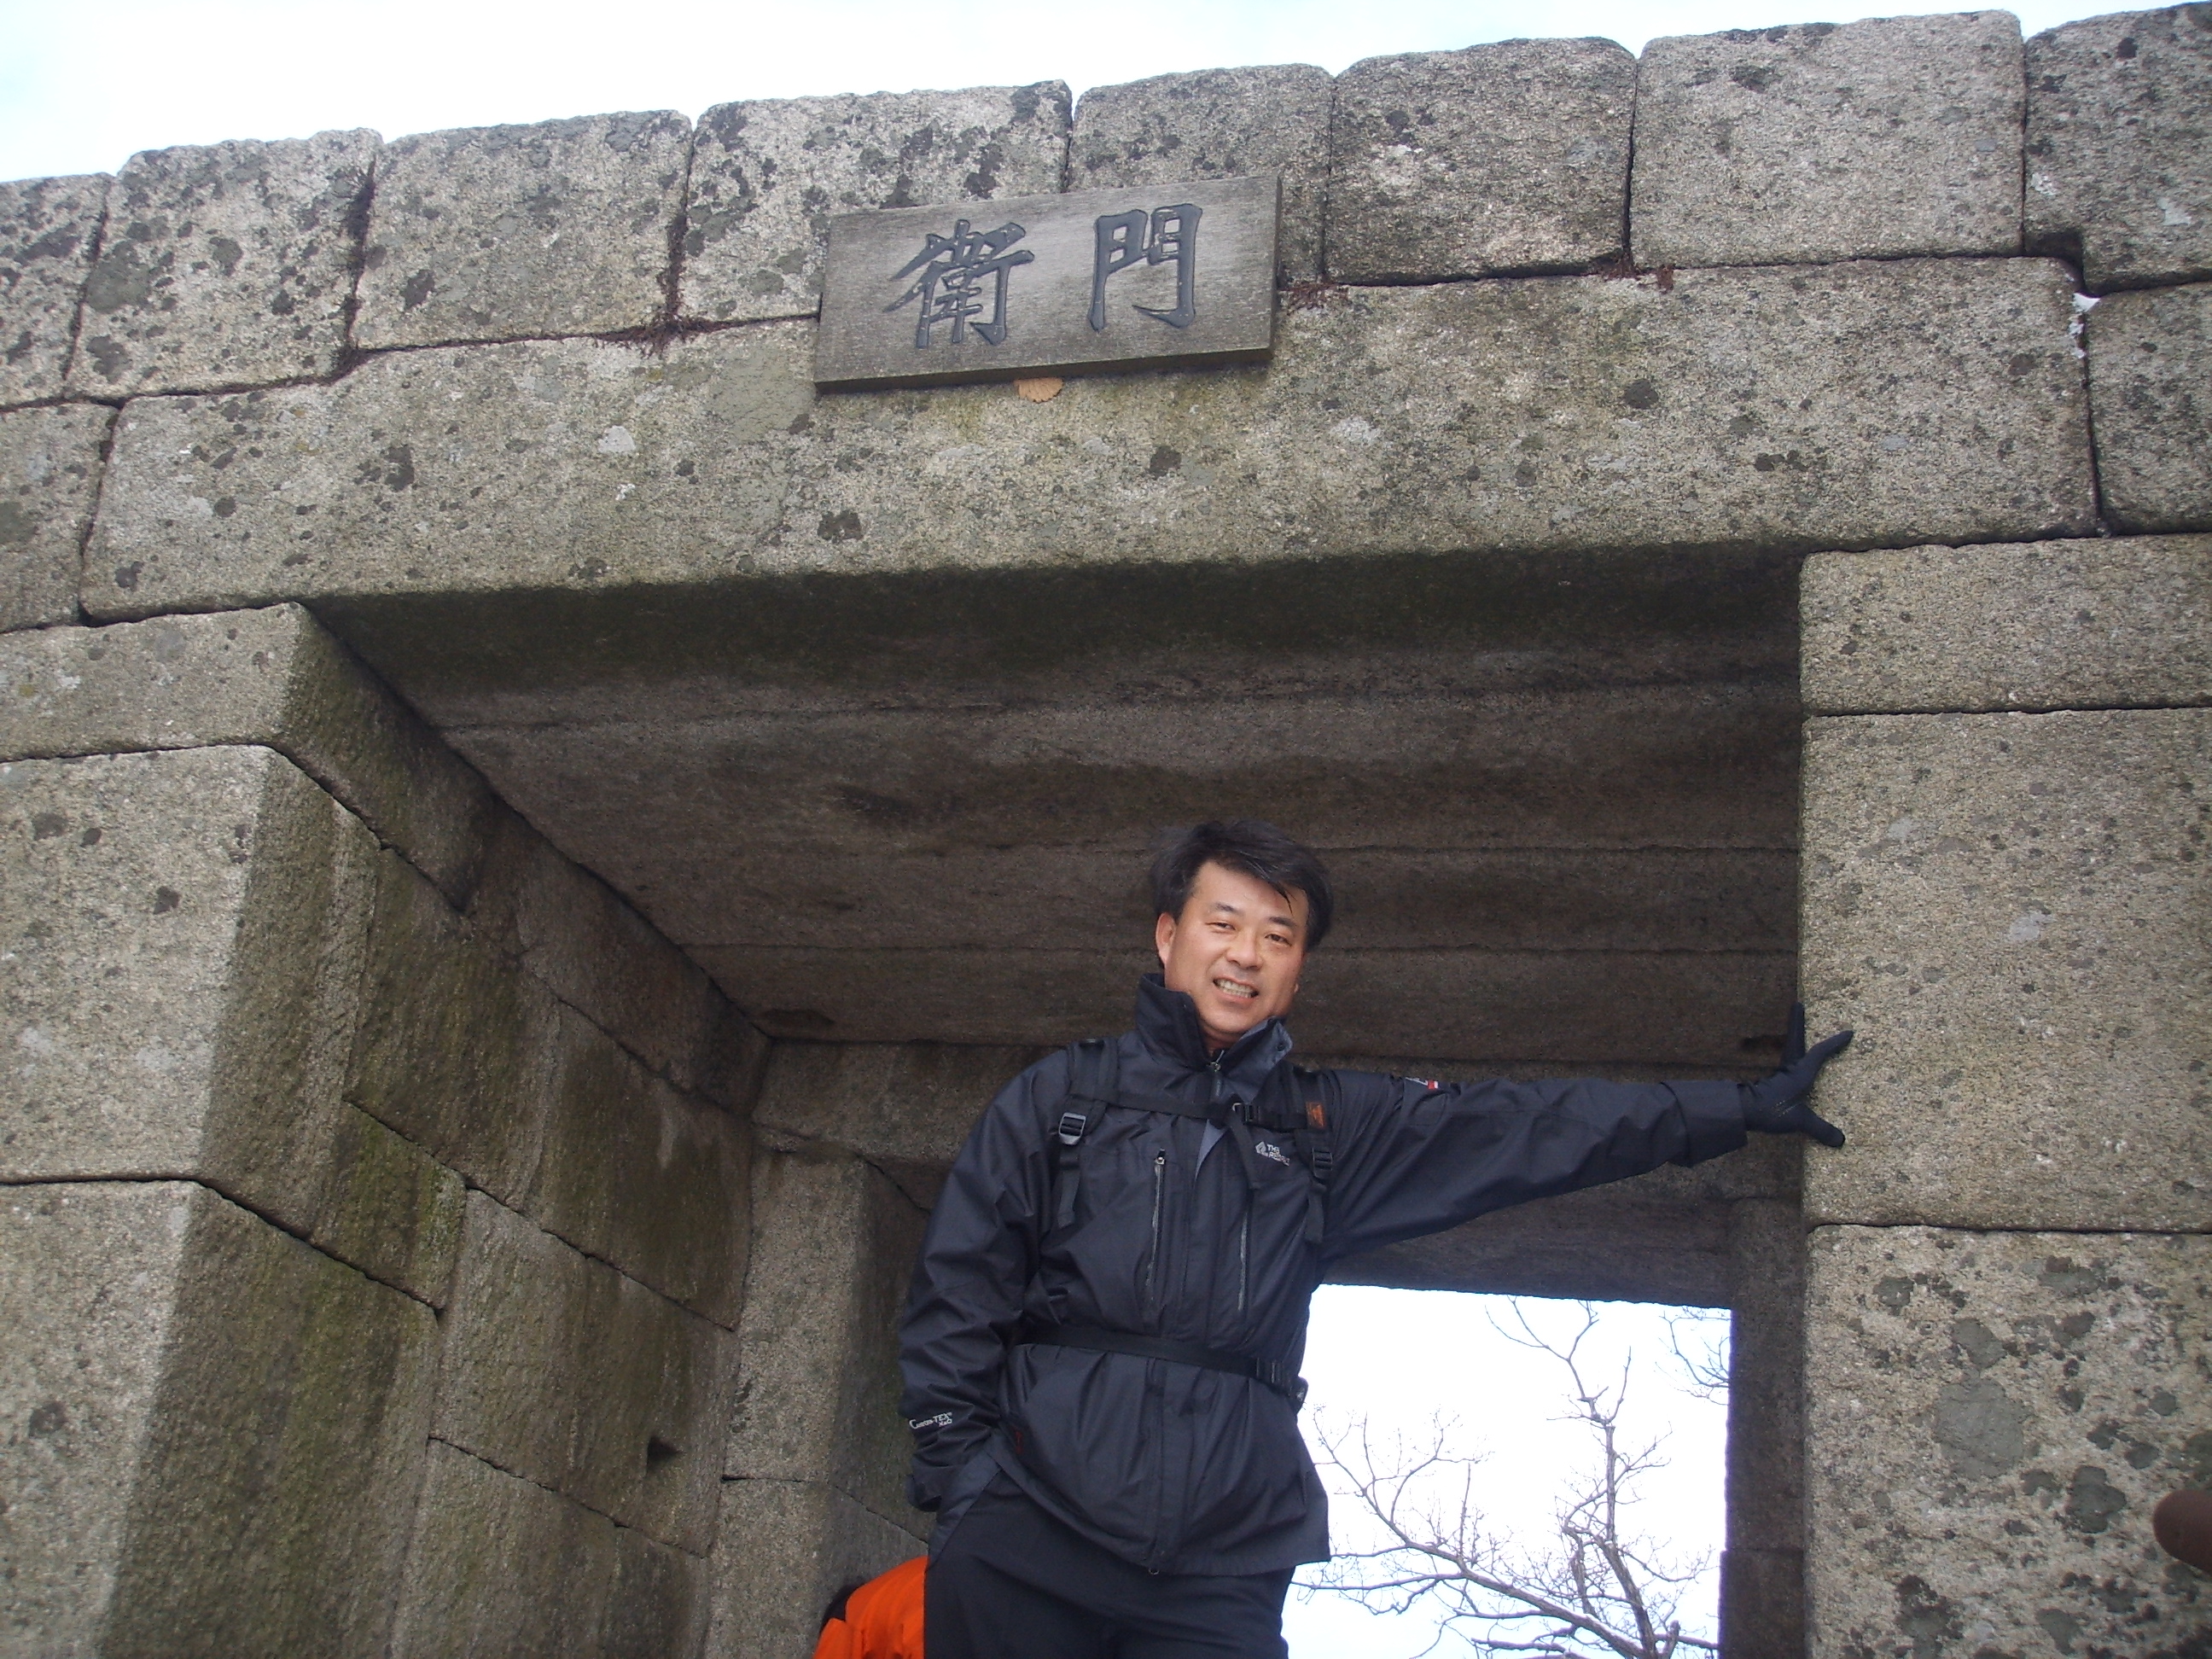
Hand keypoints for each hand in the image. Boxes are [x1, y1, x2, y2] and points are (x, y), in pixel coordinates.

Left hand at [1740, 1003, 1851, 1147]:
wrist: (1741, 1112)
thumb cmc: (1772, 1110)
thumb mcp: (1800, 1121)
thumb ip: (1820, 1130)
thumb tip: (1841, 1141)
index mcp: (1800, 1073)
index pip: (1820, 1052)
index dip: (1834, 1043)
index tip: (1848, 1032)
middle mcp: (1790, 1070)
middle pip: (1795, 1039)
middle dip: (1797, 1022)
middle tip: (1798, 1004)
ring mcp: (1779, 1076)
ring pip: (1790, 1053)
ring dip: (1796, 1041)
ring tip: (1801, 1034)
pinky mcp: (1772, 1085)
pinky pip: (1786, 1069)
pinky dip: (1793, 1064)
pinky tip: (1792, 1071)